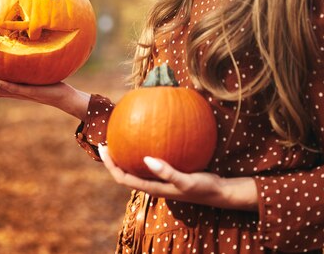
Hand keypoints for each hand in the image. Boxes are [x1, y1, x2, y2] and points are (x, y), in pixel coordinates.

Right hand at [0, 72, 90, 120]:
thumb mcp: (34, 74)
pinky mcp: (30, 91)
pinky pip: (14, 89)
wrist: (63, 97)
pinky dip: (4, 85)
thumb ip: (25, 67)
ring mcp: (20, 93)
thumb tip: (21, 52)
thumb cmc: (50, 85)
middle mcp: (13, 92)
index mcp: (12, 88)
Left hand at [98, 145, 257, 211]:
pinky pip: (153, 159)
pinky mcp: (169, 171)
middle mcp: (153, 183)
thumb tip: (146, 159)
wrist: (220, 191)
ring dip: (128, 153)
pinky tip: (153, 132)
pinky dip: (147, 147)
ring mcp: (160, 178)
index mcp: (152, 188)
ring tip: (124, 134)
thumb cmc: (202, 188)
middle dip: (114, 157)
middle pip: (126, 171)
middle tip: (108, 138)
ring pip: (137, 166)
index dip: (111, 164)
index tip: (103, 147)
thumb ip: (167, 172)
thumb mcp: (186, 181)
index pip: (122, 177)